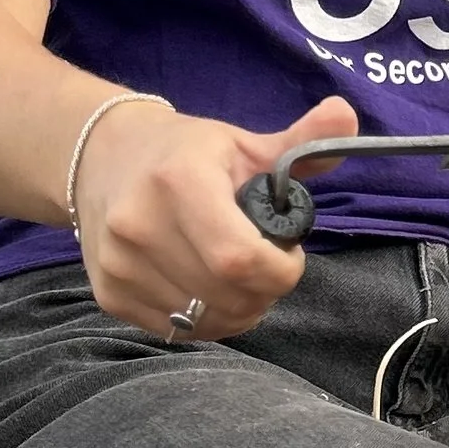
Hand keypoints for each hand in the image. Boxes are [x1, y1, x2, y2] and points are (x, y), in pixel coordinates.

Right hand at [72, 91, 358, 340]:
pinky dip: (207, 320)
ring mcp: (119, 264)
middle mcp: (139, 225)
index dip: (279, 269)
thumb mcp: (244, 145)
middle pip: (227, 295)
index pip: (238, 258)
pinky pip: (178, 331)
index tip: (287, 253)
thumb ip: (302, 143)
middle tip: (265, 266)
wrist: (101, 158)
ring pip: (205, 321)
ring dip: (240, 309)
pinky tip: (207, 288)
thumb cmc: (187, 153)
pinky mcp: (110, 295)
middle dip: (265, 291)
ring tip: (237, 276)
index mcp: (178, 182)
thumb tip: (347, 116)